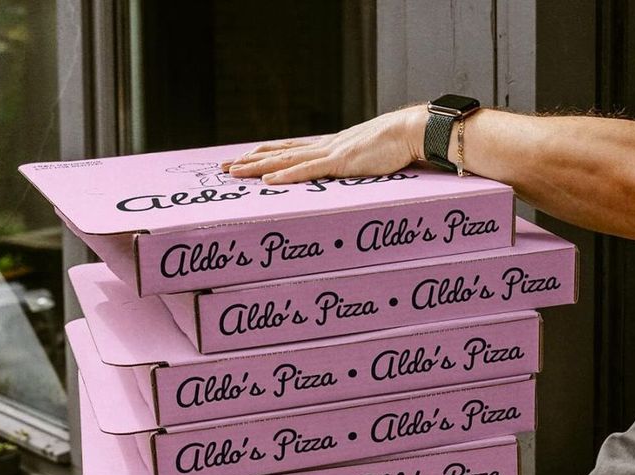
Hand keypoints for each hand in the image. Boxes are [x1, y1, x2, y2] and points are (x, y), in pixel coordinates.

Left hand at [222, 105, 427, 183]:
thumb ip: (353, 165)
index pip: (289, 150)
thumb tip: (348, 173)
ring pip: (285, 162)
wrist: (409, 132)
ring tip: (235, 171)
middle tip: (225, 167)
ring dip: (259, 168)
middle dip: (250, 161)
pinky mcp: (339, 163)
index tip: (244, 158)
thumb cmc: (394, 146)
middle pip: (279, 154)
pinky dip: (286, 177)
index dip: (265, 154)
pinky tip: (268, 181)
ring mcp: (329, 153)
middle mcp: (323, 147)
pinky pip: (307, 172)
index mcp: (328, 147)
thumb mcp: (366, 158)